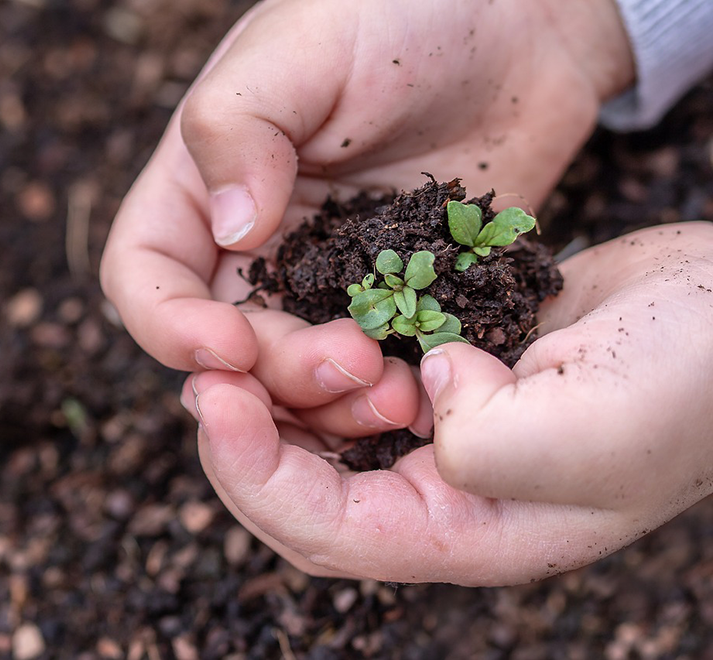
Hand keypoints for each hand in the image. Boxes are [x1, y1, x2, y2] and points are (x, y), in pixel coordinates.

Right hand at [101, 0, 633, 432]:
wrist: (520, 21)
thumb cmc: (402, 10)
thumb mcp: (305, 46)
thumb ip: (240, 127)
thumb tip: (229, 231)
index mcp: (207, 184)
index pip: (145, 276)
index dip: (169, 327)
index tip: (228, 346)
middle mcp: (259, 243)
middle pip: (229, 345)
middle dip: (274, 373)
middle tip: (349, 363)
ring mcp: (331, 277)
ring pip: (301, 373)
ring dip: (333, 401)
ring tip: (394, 391)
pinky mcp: (400, 296)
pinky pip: (380, 363)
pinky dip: (392, 390)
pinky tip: (429, 388)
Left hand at [183, 223, 712, 584]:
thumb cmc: (688, 382)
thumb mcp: (590, 429)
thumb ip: (487, 440)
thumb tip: (424, 391)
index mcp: (471, 532)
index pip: (328, 530)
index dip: (257, 474)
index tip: (214, 401)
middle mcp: (446, 495)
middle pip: (307, 492)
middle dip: (245, 441)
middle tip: (205, 375)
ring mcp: (445, 435)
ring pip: (325, 437)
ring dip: (277, 398)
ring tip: (237, 349)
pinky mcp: (449, 376)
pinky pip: (361, 382)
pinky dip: (321, 361)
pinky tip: (300, 325)